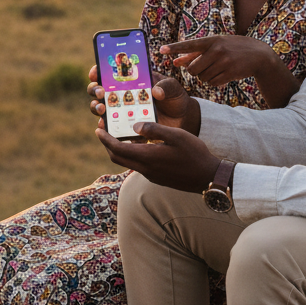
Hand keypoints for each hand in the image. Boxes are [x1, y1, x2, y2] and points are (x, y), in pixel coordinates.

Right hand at [88, 65, 200, 134]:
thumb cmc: (174, 97)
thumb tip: (156, 92)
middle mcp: (121, 94)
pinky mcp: (124, 126)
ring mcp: (121, 110)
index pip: (108, 72)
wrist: (182, 119)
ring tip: (102, 109)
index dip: (98, 70)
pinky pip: (109, 127)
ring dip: (96, 107)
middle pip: (98, 90)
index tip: (95, 72)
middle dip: (95, 89)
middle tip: (101, 92)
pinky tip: (105, 126)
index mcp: (130, 79)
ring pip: (99, 107)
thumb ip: (166, 86)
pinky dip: (104, 127)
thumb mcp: (172, 87)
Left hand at [96, 120, 219, 192]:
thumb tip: (134, 126)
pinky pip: (137, 165)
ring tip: (118, 135)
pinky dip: (130, 154)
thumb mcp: (176, 135)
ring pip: (126, 162)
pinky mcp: (157, 177)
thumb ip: (154, 129)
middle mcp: (145, 168)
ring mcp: (151, 174)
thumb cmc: (194, 154)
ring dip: (118, 150)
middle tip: (104, 131)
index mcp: (148, 157)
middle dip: (107, 145)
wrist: (207, 178)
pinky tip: (137, 144)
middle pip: (117, 158)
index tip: (98, 129)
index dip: (105, 139)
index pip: (118, 149)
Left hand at [162, 35, 278, 86]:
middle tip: (204, 67)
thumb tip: (175, 62)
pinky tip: (223, 74)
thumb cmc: (232, 48)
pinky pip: (212, 83)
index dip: (174, 48)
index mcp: (211, 40)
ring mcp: (224, 62)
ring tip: (217, 68)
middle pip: (193, 69)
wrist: (259, 55)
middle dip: (195, 71)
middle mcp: (217, 50)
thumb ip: (195, 54)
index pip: (189, 45)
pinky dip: (214, 81)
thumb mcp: (215, 46)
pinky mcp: (230, 73)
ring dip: (206, 77)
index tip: (161, 50)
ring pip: (202, 77)